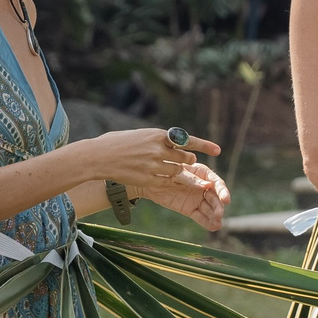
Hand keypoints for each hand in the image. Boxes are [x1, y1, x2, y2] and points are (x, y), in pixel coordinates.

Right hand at [80, 126, 221, 195]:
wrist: (99, 156)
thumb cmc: (117, 143)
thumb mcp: (140, 135)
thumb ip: (157, 140)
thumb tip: (171, 142)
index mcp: (158, 135)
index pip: (187, 139)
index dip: (204, 145)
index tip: (218, 150)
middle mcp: (158, 149)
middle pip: (184, 157)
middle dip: (187, 161)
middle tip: (187, 162)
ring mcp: (154, 165)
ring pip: (177, 171)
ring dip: (178, 172)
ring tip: (174, 171)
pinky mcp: (148, 179)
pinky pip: (166, 182)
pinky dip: (168, 181)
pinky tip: (161, 178)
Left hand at [137, 161, 229, 232]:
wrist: (150, 182)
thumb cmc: (165, 171)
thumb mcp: (178, 173)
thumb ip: (192, 180)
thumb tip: (207, 186)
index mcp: (203, 173)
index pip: (217, 183)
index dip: (223, 191)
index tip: (226, 199)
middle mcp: (203, 187)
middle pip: (215, 198)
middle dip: (218, 206)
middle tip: (219, 214)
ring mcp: (197, 199)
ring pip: (209, 209)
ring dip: (215, 216)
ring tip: (218, 223)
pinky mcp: (190, 210)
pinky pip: (200, 216)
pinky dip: (206, 222)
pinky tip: (213, 227)